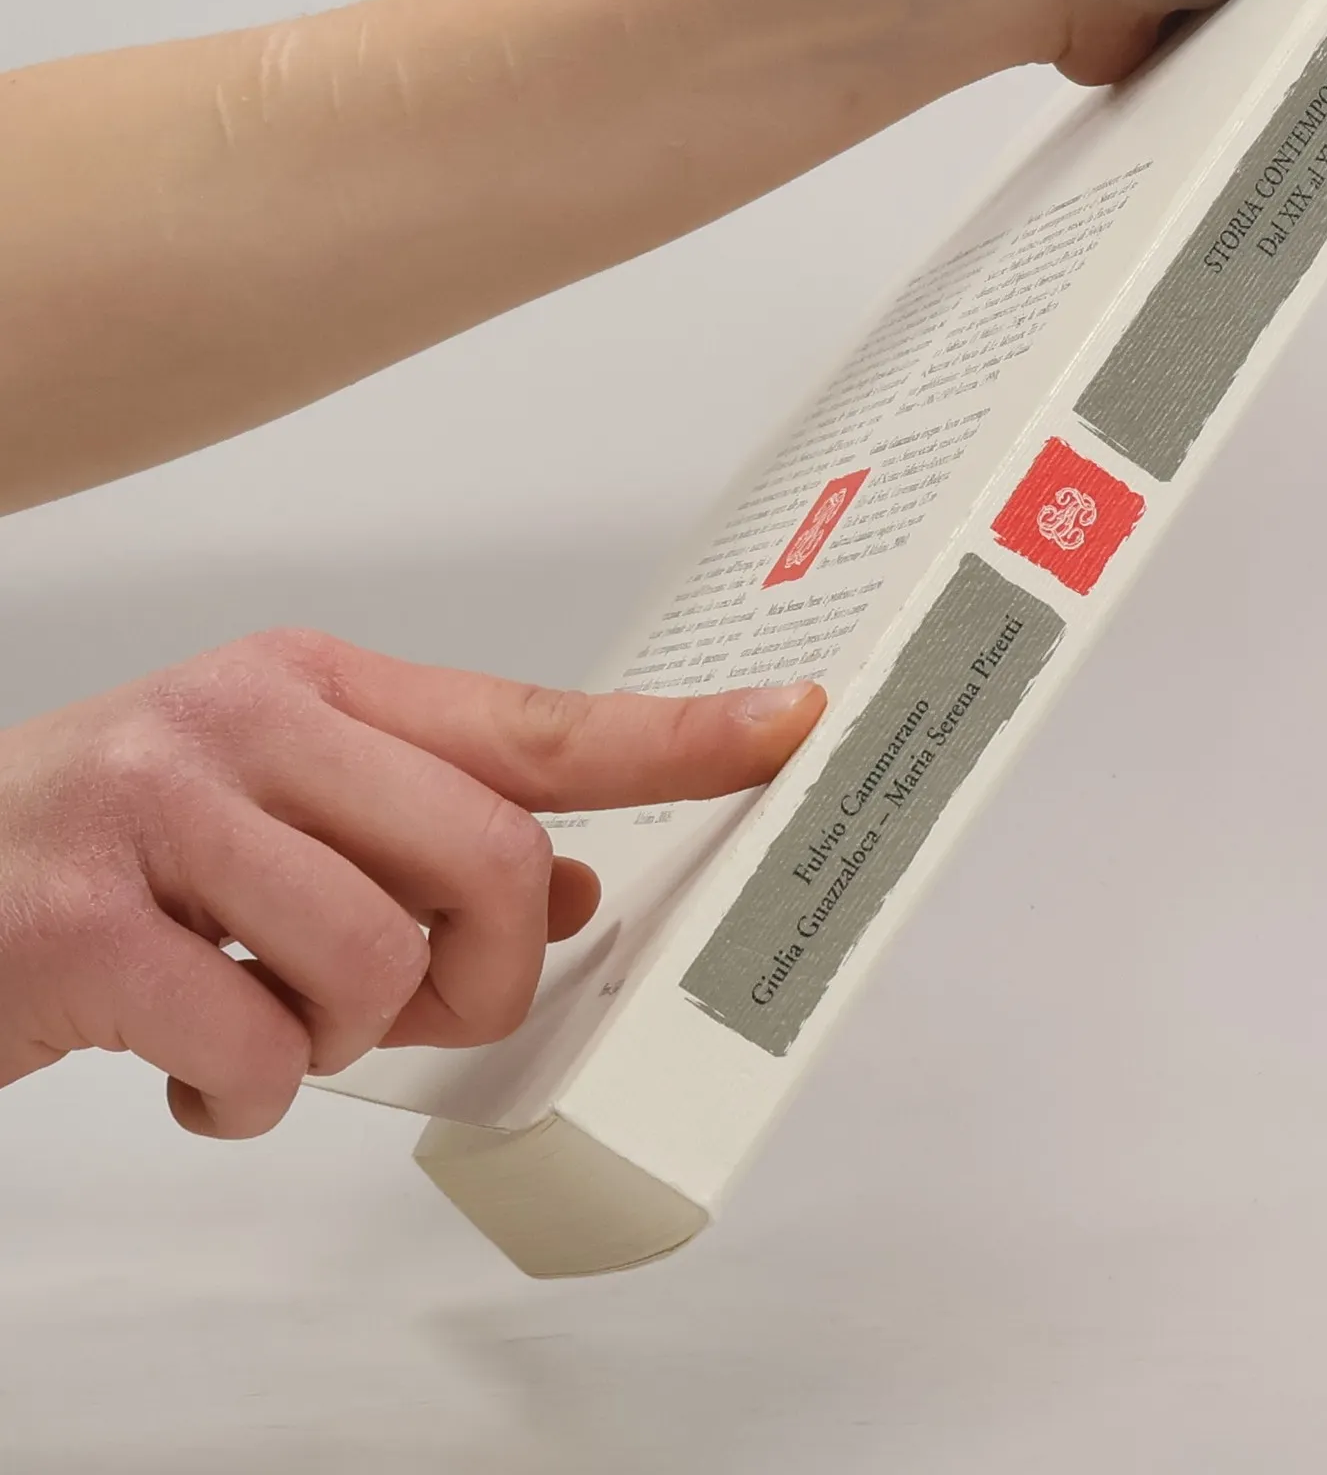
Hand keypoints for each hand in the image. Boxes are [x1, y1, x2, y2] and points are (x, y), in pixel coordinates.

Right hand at [0, 628, 822, 1137]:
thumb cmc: (112, 850)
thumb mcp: (277, 810)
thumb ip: (426, 837)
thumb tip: (574, 894)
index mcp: (317, 684)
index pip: (538, 716)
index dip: (679, 734)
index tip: (788, 727)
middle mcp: (250, 721)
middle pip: (494, 857)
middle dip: (485, 969)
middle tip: (420, 1002)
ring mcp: (162, 812)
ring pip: (383, 961)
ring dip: (350, 1036)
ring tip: (276, 1022)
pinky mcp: (85, 928)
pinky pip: (264, 1052)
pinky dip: (249, 1096)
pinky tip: (198, 1068)